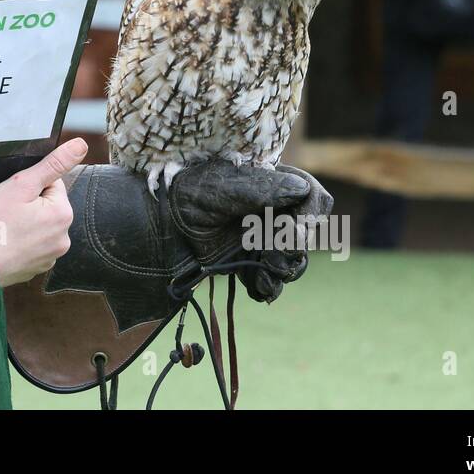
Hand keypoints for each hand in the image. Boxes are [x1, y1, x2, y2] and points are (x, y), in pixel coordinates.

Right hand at [0, 138, 83, 287]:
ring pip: (40, 227)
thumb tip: (81, 145)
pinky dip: (21, 243)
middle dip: (29, 205)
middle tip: (6, 212)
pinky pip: (32, 246)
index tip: (14, 197)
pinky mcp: (37, 268)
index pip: (52, 184)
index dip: (30, 186)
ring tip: (4, 227)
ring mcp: (50, 256)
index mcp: (63, 214)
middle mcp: (63, 238)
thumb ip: (53, 164)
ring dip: (25, 224)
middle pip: (47, 206)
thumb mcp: (22, 184)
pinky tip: (5, 242)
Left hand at [167, 159, 333, 302]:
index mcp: (273, 186)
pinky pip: (272, 281)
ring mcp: (262, 239)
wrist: (161, 224)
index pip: (312, 197)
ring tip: (261, 269)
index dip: (311, 215)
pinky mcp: (249, 262)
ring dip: (282, 269)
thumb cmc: (190, 195)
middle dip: (292, 247)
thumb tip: (301, 188)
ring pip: (293, 261)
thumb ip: (263, 188)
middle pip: (306, 236)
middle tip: (269, 251)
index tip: (294, 229)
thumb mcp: (225, 186)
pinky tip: (256, 286)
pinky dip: (268, 287)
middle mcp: (272, 213)